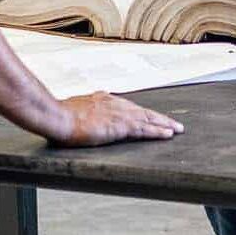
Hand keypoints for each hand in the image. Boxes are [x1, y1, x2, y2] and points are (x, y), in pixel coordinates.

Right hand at [50, 91, 183, 146]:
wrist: (58, 116)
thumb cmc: (60, 116)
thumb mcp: (75, 109)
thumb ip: (84, 112)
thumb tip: (81, 117)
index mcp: (105, 99)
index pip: (129, 107)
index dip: (142, 113)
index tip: (151, 117)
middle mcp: (116, 104)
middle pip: (143, 111)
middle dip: (159, 118)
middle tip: (173, 123)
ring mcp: (120, 114)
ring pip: (148, 119)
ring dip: (164, 124)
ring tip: (177, 129)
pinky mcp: (121, 126)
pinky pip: (144, 129)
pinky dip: (158, 132)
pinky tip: (168, 135)